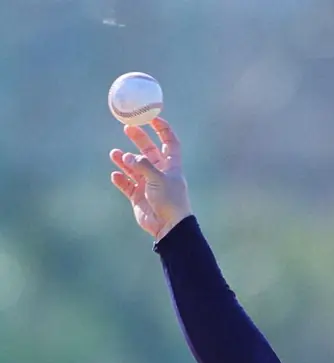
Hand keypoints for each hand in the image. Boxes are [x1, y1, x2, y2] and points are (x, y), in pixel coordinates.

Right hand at [110, 118, 191, 240]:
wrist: (168, 227)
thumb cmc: (170, 201)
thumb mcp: (158, 179)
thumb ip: (142, 165)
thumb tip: (125, 155)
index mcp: (171, 166)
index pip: (170, 142)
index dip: (163, 129)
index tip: (152, 117)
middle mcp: (160, 173)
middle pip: (148, 151)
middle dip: (139, 139)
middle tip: (127, 127)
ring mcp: (149, 184)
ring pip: (134, 167)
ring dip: (124, 159)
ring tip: (114, 153)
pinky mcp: (139, 197)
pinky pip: (127, 185)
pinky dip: (121, 179)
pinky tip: (115, 175)